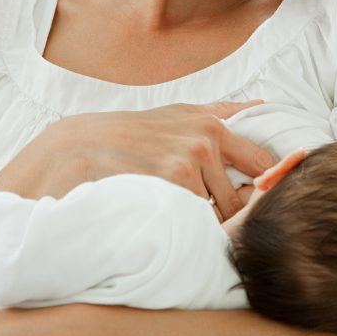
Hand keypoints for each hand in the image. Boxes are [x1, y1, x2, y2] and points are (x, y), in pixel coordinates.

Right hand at [0, 100, 273, 219]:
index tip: (255, 204)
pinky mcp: (168, 184)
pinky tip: (165, 224)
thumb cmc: (128, 136)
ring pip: (219, 214)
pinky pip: (196, 222)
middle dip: (231, 215)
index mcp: (213, 125)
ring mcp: (188, 161)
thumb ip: (221, 113)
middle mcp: (206, 139)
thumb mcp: (176, 115)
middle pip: (243, 198)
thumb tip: (264, 104)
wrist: (71, 151)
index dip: (264, 189)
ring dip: (207, 226)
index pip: (265, 165)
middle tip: (205, 222)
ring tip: (177, 222)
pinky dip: (186, 230)